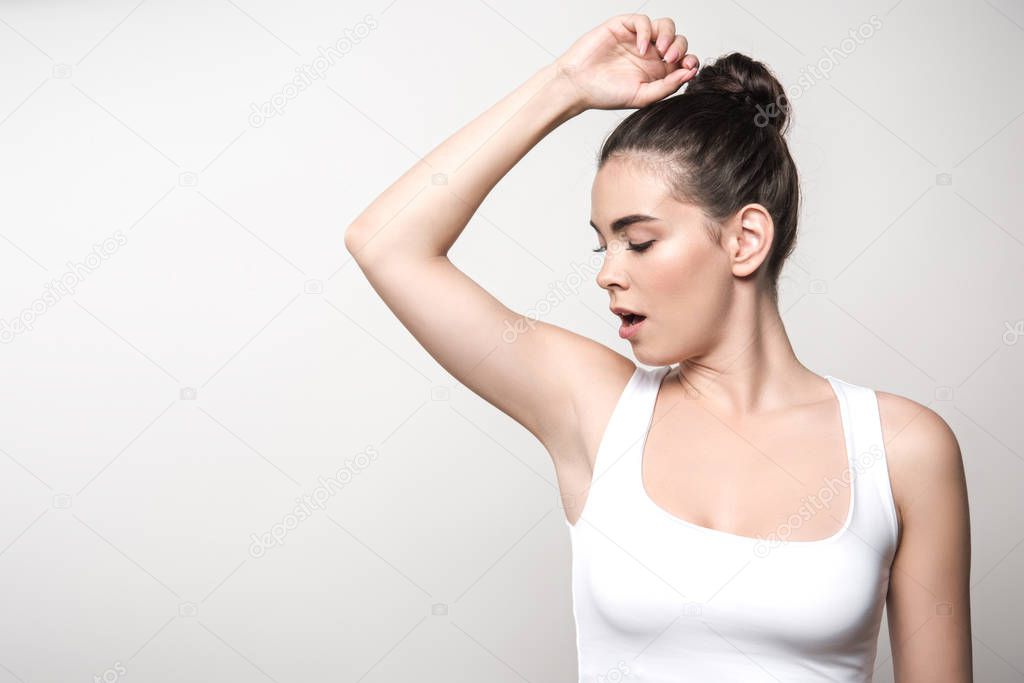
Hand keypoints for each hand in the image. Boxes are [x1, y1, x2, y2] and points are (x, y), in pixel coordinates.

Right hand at [554, 14, 698, 111]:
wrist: (578, 86)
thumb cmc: (605, 95)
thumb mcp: (642, 97)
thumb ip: (667, 86)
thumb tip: (689, 74)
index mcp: (657, 71)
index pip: (683, 59)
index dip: (690, 60)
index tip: (688, 67)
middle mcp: (650, 54)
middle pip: (678, 40)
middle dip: (680, 48)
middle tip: (670, 59)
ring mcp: (637, 39)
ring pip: (665, 26)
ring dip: (668, 36)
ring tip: (659, 50)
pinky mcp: (623, 27)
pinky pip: (642, 21)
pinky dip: (645, 31)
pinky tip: (639, 47)